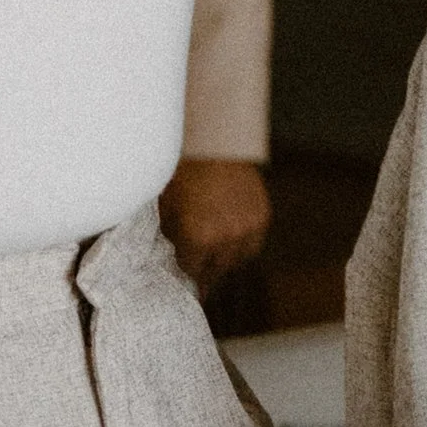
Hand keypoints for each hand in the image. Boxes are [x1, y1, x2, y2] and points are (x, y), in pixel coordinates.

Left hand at [160, 155, 272, 297]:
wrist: (214, 142)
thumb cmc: (183, 171)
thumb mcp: (165, 205)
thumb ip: (167, 235)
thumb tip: (165, 256)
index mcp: (197, 238)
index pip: (191, 273)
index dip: (185, 275)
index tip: (184, 285)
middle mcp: (225, 239)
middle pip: (214, 271)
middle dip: (203, 271)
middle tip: (197, 272)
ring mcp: (247, 229)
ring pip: (235, 261)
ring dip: (223, 260)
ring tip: (212, 253)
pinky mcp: (261, 218)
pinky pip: (252, 245)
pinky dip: (241, 245)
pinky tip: (229, 238)